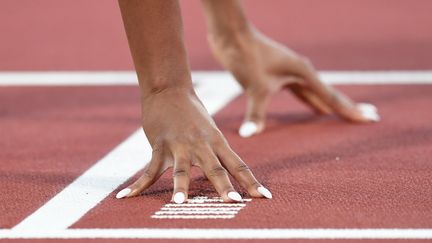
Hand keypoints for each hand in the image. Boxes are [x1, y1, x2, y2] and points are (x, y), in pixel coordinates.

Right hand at [116, 87, 271, 202]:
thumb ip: (217, 154)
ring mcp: (179, 145)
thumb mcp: (211, 132)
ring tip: (179, 204)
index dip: (251, 182)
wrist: (170, 88)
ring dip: (180, 187)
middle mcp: (201, 145)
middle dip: (223, 186)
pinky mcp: (160, 144)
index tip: (265, 198)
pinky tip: (126, 197)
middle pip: (215, 168)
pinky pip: (148, 169)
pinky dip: (138, 185)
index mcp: (217, 142)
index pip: (238, 165)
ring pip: (180, 169)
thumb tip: (224, 175)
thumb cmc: (193, 114)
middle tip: (232, 202)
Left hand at [208, 30, 379, 136]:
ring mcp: (290, 72)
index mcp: (303, 73)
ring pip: (316, 93)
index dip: (350, 111)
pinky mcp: (278, 74)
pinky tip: (313, 108)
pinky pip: (301, 93)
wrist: (231, 35)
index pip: (332, 97)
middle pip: (329, 94)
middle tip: (369, 117)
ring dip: (328, 105)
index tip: (370, 119)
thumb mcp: (254, 86)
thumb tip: (249, 135)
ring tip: (341, 115)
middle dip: (347, 107)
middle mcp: (301, 72)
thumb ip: (256, 113)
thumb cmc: (245, 55)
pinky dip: (310, 102)